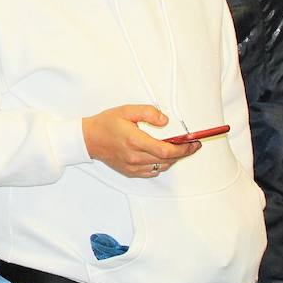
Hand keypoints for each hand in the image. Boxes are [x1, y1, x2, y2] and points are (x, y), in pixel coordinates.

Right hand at [82, 105, 199, 178]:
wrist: (89, 139)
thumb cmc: (106, 124)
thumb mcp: (126, 110)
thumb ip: (148, 112)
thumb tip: (165, 120)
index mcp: (135, 140)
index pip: (166, 150)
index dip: (184, 148)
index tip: (194, 143)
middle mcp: (135, 156)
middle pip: (168, 160)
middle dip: (183, 152)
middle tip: (191, 145)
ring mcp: (132, 166)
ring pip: (162, 167)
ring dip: (173, 159)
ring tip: (177, 149)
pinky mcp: (130, 172)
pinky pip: (153, 172)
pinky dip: (161, 164)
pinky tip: (161, 156)